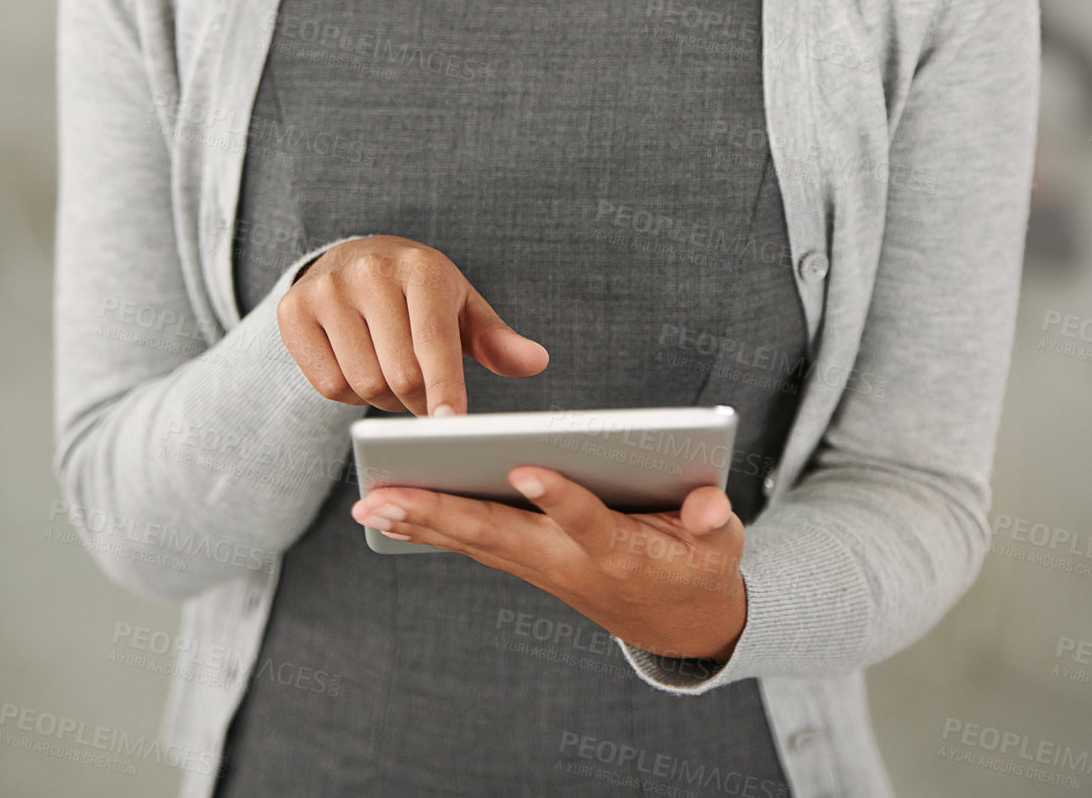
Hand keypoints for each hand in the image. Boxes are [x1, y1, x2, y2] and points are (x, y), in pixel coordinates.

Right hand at [277, 236, 548, 415]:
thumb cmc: (420, 292)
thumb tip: (537, 361)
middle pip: (398, 373)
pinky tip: (358, 365)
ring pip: (361, 383)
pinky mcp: (292, 310)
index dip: (445, 389)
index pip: (434, 342)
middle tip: (424, 398)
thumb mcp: (462, 306)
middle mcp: (370, 271)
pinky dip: (347, 391)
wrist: (355, 257)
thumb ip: (497, 339)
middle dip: (416, 401)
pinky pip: (327, 383)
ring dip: (383, 399)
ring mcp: (326, 288)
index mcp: (420, 267)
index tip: (451, 426)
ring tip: (392, 377)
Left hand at [351, 469, 748, 663]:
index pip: (587, 523)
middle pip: (502, 538)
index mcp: (621, 552)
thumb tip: (709, 504)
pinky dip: (432, 528)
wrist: (681, 624)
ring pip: (477, 542)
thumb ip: (713, 522)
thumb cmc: (698, 566)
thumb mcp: (720, 547)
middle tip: (389, 498)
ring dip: (423, 523)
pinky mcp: (529, 563)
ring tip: (371, 503)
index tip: (526, 468)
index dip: (559, 499)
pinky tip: (391, 513)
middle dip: (444, 516)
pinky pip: (474, 544)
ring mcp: (543, 568)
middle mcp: (569, 564)